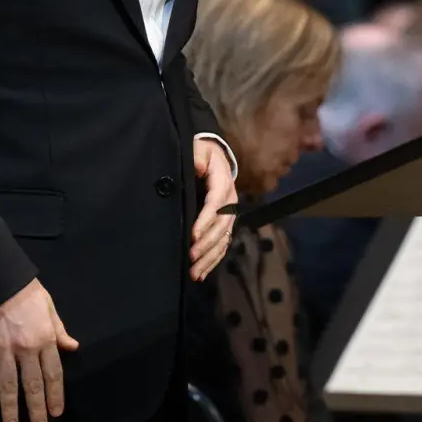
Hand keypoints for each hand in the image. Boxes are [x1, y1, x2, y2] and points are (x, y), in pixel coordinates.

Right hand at [0, 279, 78, 421]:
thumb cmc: (23, 291)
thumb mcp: (48, 306)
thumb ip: (59, 329)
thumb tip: (73, 347)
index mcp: (45, 338)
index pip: (53, 373)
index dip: (55, 394)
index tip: (57, 412)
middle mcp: (26, 348)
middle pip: (33, 384)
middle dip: (37, 408)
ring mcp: (3, 350)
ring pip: (9, 386)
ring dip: (11, 409)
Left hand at [190, 136, 237, 281]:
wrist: (216, 157)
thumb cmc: (204, 154)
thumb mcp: (200, 148)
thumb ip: (197, 155)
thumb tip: (197, 165)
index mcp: (223, 183)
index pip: (216, 204)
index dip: (205, 220)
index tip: (192, 235)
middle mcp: (230, 202)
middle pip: (221, 227)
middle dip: (206, 243)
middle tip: (191, 256)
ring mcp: (229, 216)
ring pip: (222, 240)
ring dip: (209, 257)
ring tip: (195, 272)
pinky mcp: (224, 225)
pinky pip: (222, 245)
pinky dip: (212, 260)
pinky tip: (201, 273)